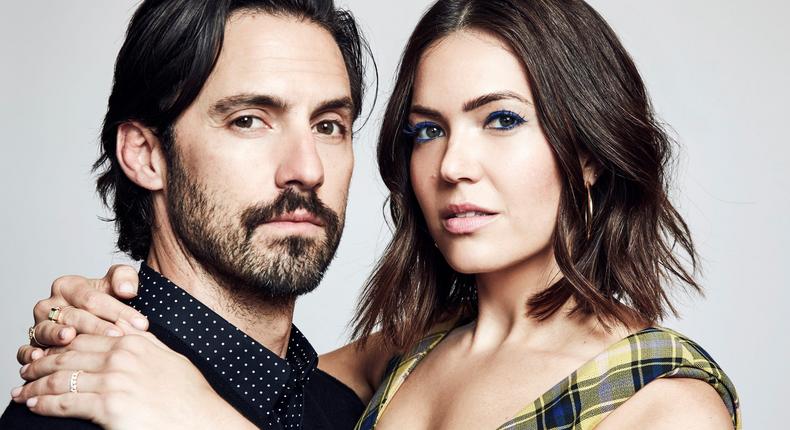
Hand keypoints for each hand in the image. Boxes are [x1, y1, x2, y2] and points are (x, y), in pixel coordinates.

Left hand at [12, 321, 252, 429]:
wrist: (201, 419)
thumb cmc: (189, 395)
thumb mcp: (169, 358)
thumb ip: (146, 343)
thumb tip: (130, 332)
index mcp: (133, 342)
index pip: (84, 337)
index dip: (60, 346)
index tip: (47, 354)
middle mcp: (121, 357)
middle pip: (67, 356)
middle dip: (41, 365)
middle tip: (26, 372)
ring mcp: (114, 381)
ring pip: (61, 378)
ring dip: (35, 385)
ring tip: (22, 391)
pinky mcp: (108, 407)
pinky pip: (65, 403)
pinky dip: (44, 404)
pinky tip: (33, 405)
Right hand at [17, 265, 148, 364]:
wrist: (94, 323)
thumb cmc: (106, 303)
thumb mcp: (118, 284)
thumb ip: (124, 277)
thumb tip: (127, 288)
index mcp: (68, 286)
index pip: (93, 298)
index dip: (118, 310)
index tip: (140, 323)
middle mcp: (50, 305)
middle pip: (74, 315)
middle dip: (98, 326)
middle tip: (118, 335)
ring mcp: (39, 326)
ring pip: (49, 331)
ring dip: (59, 336)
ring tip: (70, 337)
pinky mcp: (31, 346)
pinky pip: (25, 349)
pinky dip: (29, 354)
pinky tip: (40, 357)